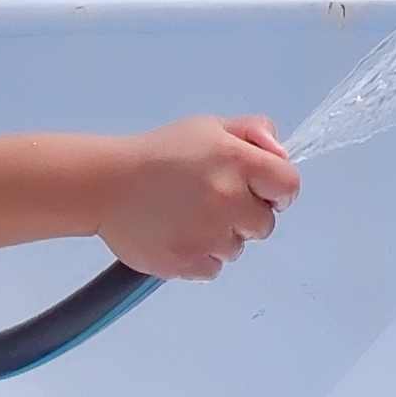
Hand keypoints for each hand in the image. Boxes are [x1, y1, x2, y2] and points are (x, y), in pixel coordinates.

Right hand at [95, 116, 296, 281]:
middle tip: (214, 202)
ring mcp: (208, 234)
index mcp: (236, 161)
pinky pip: (213, 269)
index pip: (289, 186)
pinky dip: (200, 257)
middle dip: (246, 216)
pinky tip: (179, 235)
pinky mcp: (187, 262)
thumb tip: (282, 154)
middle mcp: (227, 199)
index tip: (262, 192)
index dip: (279, 191)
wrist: (106, 185)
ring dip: (221, 237)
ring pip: (237, 248)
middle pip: (266, 224)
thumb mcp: (208, 127)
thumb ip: (253, 132)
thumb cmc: (160, 153)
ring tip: (189, 217)